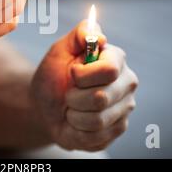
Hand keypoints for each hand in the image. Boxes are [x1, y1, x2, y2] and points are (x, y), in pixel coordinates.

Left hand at [31, 21, 137, 150]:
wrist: (45, 105)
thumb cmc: (54, 75)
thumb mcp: (60, 50)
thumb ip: (79, 34)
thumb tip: (100, 37)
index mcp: (116, 59)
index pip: (109, 70)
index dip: (83, 75)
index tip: (72, 73)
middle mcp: (127, 83)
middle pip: (101, 98)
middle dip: (74, 97)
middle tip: (68, 93)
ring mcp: (125, 108)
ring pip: (97, 120)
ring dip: (73, 115)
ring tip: (71, 108)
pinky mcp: (117, 130)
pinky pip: (94, 137)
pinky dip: (76, 130)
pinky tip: (75, 122)